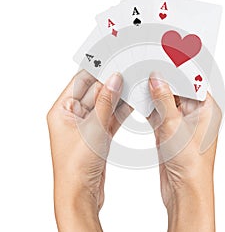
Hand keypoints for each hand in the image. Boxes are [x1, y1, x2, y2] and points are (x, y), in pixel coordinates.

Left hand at [47, 70, 131, 231]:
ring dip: (118, 97)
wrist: (81, 193)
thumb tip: (114, 79)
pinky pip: (110, 117)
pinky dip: (120, 110)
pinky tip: (132, 102)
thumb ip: (105, 101)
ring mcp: (87, 126)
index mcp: (62, 111)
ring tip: (133, 84)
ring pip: (104, 105)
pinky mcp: (98, 136)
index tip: (110, 60)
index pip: (79, 82)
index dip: (94, 70)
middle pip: (94, 92)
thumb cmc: (76, 165)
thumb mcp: (93, 128)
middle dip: (110, 83)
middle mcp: (73, 117)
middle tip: (127, 71)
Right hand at [148, 72, 221, 231]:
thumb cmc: (191, 162)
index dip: (179, 68)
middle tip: (148, 64)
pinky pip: (158, 113)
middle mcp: (195, 114)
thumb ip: (164, 99)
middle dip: (163, 79)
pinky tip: (138, 96)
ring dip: (154, 92)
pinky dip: (149, 106)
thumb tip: (157, 78)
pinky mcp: (169, 131)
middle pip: (177, 89)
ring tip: (140, 76)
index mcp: (207, 109)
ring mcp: (181, 123)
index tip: (165, 56)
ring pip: (166, 101)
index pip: (193, 82)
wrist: (184, 190)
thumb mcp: (175, 125)